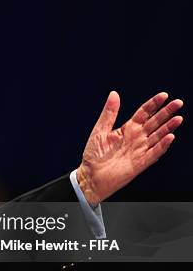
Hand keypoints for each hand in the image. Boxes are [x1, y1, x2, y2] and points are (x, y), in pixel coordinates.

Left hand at [77, 91, 182, 205]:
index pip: (144, 113)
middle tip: (178, 102)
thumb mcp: (100, 130)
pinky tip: (169, 137)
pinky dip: (162, 145)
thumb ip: (109, 113)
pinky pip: (154, 153)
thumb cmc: (94, 154)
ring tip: (178, 118)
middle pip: (155, 122)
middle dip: (166, 112)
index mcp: (127, 129)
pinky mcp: (141, 163)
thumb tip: (114, 94)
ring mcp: (140, 150)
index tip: (164, 95)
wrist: (90, 176)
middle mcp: (136, 138)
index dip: (154, 104)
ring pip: (158, 136)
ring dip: (168, 127)